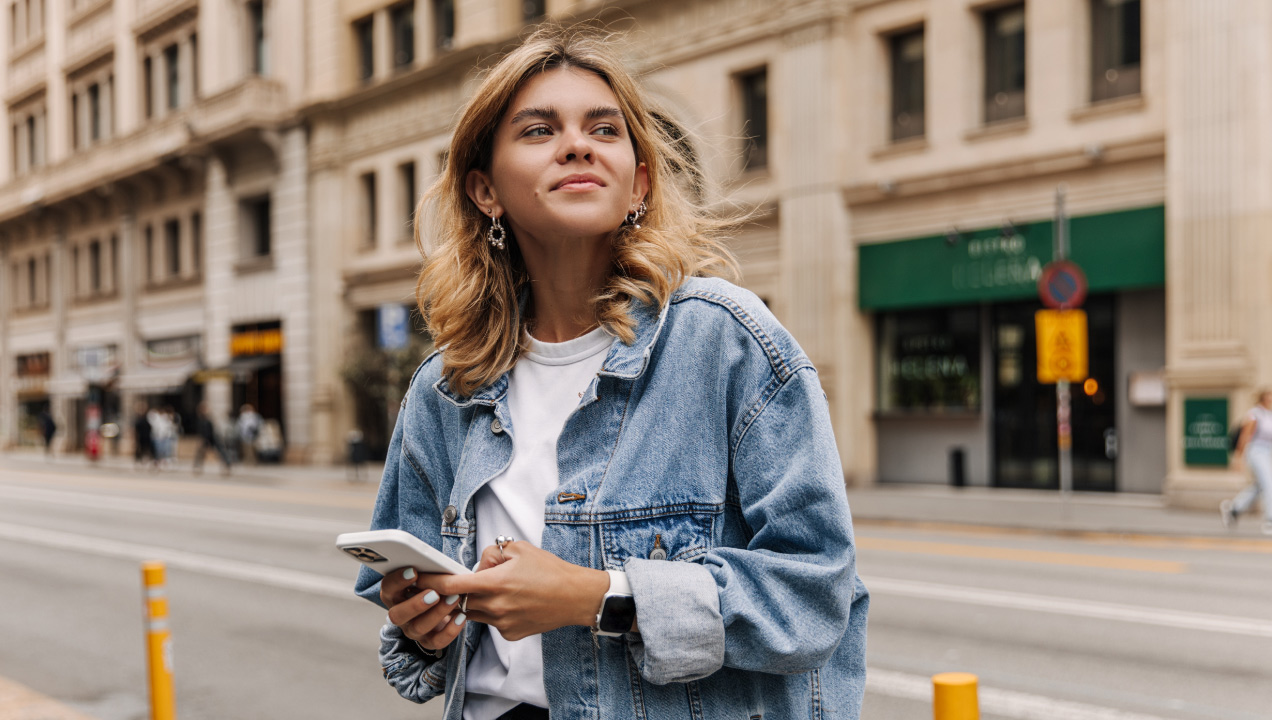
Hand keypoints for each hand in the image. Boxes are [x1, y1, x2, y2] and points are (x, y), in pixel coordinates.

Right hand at [381, 567, 466, 651]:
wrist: (448, 606)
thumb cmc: (436, 584)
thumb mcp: (431, 574)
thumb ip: (431, 567)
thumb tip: (442, 560)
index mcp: (395, 594)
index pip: (387, 588)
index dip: (397, 581)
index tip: (413, 571)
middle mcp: (400, 614)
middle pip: (396, 615)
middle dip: (415, 604)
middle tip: (434, 593)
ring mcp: (413, 630)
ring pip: (418, 627)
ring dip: (437, 613)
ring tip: (454, 599)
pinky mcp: (429, 641)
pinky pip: (437, 642)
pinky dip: (450, 631)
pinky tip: (462, 616)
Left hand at [431, 541, 609, 640]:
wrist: (575, 597)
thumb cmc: (550, 570)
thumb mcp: (520, 550)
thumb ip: (493, 554)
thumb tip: (479, 563)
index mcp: (495, 583)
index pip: (452, 586)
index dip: (432, 582)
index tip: (419, 578)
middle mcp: (495, 606)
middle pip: (460, 601)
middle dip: (458, 591)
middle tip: (466, 580)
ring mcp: (502, 623)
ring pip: (474, 612)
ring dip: (476, 601)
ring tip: (499, 588)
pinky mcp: (509, 634)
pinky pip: (490, 622)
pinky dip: (493, 612)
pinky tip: (513, 602)